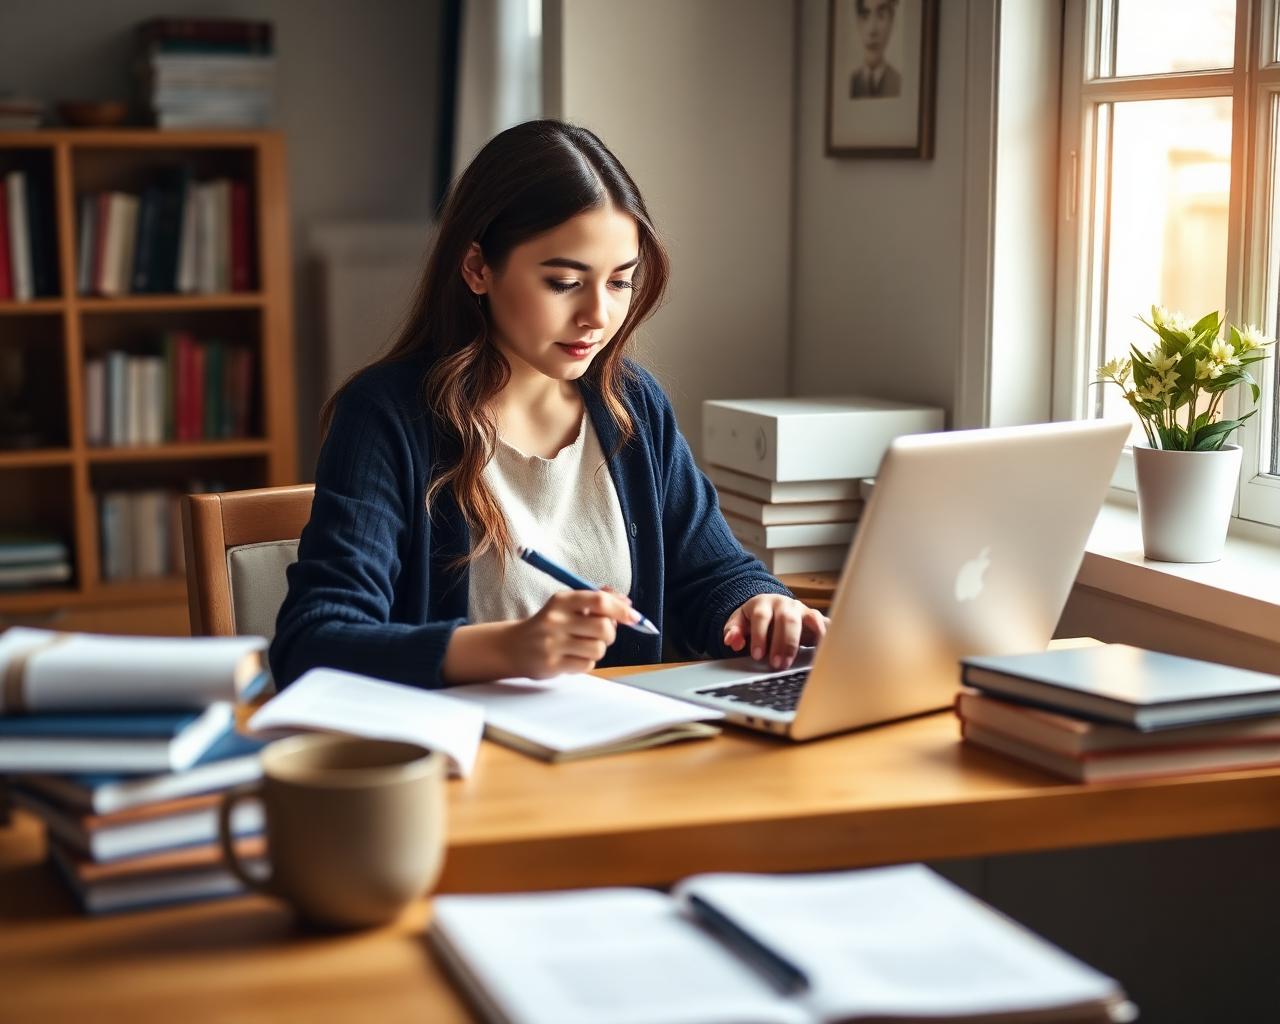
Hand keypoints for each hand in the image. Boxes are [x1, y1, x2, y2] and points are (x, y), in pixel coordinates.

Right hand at [505, 589, 638, 678]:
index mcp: (562, 600)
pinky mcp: (552, 664)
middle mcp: (556, 619)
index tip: (634, 617)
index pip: (599, 601)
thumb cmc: (547, 624)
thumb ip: (595, 599)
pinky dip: (586, 662)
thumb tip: (626, 601)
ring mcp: (553, 643)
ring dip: (598, 649)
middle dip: (610, 634)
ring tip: (583, 646)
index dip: (621, 609)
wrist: (512, 647)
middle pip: (604, 627)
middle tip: (601, 634)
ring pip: (598, 649)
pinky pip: (587, 665)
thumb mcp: (566, 605)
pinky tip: (573, 657)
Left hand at [722, 594, 827, 670]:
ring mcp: (801, 608)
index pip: (761, 617)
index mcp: (763, 603)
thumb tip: (732, 641)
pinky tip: (821, 654)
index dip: (759, 636)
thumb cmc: (754, 619)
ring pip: (807, 620)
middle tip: (777, 665)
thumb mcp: (739, 622)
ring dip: (804, 642)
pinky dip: (825, 637)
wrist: (771, 607)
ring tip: (796, 662)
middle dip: (782, 643)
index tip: (757, 656)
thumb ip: (733, 631)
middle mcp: (784, 603)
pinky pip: (823, 624)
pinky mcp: (814, 616)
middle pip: (786, 619)